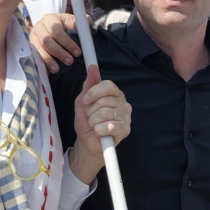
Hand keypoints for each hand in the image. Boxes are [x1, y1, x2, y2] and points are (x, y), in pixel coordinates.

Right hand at [30, 12, 81, 73]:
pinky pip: (34, 56)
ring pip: (39, 49)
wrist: (51, 27)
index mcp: (50, 19)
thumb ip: (79, 22)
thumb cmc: (65, 25)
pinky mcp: (30, 47)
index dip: (67, 42)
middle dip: (59, 52)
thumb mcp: (72, 20)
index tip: (78, 53)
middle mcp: (39, 27)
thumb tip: (82, 25)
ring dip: (49, 60)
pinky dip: (41, 64)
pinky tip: (47, 72)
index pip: (57, 31)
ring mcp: (33, 38)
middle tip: (70, 62)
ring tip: (57, 70)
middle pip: (47, 41)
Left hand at [68, 65, 131, 183]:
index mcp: (114, 94)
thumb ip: (89, 85)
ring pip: (104, 113)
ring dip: (93, 122)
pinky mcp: (125, 129)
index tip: (85, 101)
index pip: (108, 85)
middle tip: (91, 118)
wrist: (87, 142)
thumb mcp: (83, 101)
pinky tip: (100, 133)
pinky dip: (99, 130)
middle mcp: (123, 103)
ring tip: (94, 126)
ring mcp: (126, 116)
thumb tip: (92, 67)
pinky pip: (108, 126)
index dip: (94, 92)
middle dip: (91, 111)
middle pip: (104, 100)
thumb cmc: (87, 121)